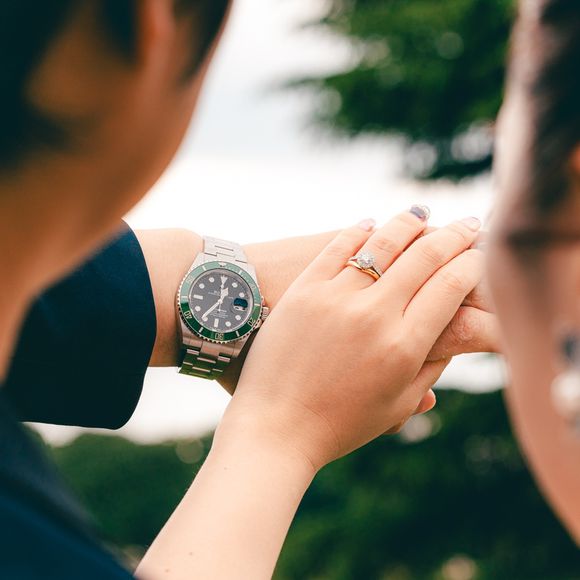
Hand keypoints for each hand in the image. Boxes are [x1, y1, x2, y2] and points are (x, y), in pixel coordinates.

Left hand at [219, 210, 482, 470]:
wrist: (275, 427)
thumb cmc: (339, 424)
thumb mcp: (397, 405)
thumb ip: (431, 366)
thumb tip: (453, 329)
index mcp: (404, 347)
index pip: (450, 287)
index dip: (473, 265)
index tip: (481, 257)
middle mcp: (373, 315)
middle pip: (424, 257)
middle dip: (455, 236)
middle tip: (470, 225)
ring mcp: (335, 298)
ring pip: (382, 243)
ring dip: (409, 223)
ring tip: (423, 214)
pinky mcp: (304, 290)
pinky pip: (336, 248)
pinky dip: (358, 231)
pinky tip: (371, 223)